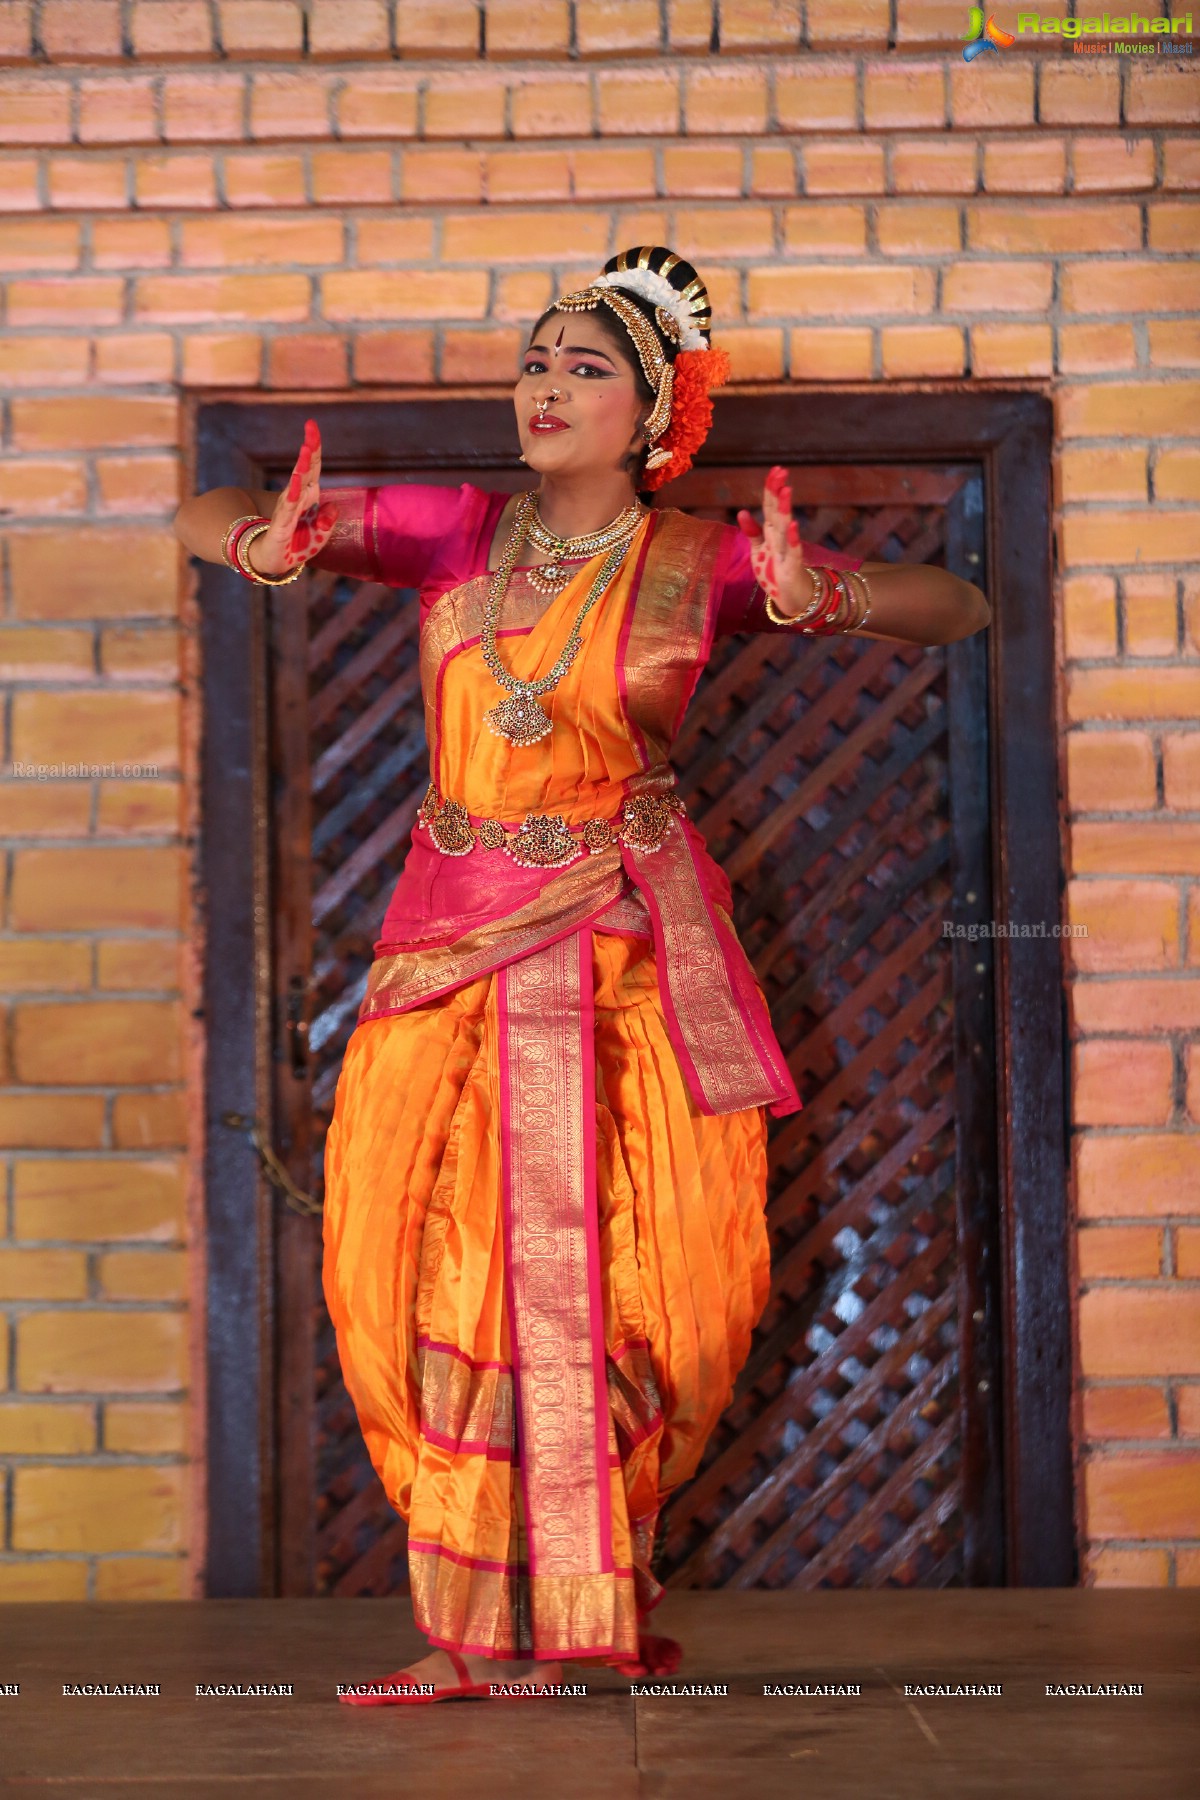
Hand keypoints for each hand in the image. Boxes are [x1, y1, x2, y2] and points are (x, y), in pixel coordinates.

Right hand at [244, 419, 337, 577]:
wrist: (275, 561)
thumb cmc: (298, 544)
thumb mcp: (321, 534)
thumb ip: (328, 520)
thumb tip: (332, 506)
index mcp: (308, 495)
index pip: (313, 467)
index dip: (314, 447)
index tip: (311, 425)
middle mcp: (297, 497)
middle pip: (305, 470)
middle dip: (309, 449)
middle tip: (310, 430)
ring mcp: (288, 509)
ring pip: (296, 484)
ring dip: (302, 467)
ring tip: (306, 450)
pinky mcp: (281, 524)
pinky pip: (288, 507)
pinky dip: (293, 494)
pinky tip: (296, 482)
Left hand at [736, 465, 809, 617]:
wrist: (790, 597)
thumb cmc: (774, 572)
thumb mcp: (758, 550)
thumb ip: (752, 532)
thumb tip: (742, 511)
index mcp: (771, 532)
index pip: (770, 506)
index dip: (770, 489)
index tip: (775, 470)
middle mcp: (780, 538)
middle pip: (778, 511)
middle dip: (778, 492)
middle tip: (781, 471)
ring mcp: (786, 550)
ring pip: (785, 527)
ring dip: (785, 509)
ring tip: (786, 490)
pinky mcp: (791, 566)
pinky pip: (793, 550)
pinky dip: (793, 539)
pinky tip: (794, 525)